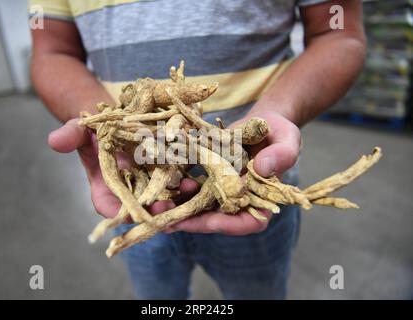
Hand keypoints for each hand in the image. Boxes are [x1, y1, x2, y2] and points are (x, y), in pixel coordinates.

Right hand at [48, 119, 187, 218]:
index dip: (126, 213)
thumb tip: (54, 141)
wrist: (116, 119)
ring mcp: (151, 184)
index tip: (138, 215)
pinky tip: (199, 174)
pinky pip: (179, 179)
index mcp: (107, 191)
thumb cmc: (96, 130)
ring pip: (165, 196)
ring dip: (179, 197)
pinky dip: (187, 178)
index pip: (114, 209)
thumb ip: (71, 136)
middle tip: (171, 209)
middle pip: (144, 207)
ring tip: (191, 189)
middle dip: (158, 210)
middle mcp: (131, 192)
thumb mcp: (82, 131)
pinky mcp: (167, 172)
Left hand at [167, 110, 300, 235]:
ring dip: (177, 209)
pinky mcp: (208, 180)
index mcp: (262, 200)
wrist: (262, 122)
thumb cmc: (279, 132)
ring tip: (156, 205)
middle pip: (217, 220)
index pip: (250, 222)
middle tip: (168, 221)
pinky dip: (176, 189)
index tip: (211, 220)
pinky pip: (191, 189)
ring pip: (199, 208)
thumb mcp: (286, 140)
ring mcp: (222, 193)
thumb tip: (263, 168)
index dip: (230, 225)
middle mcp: (239, 202)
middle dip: (192, 222)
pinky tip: (160, 185)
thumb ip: (281, 155)